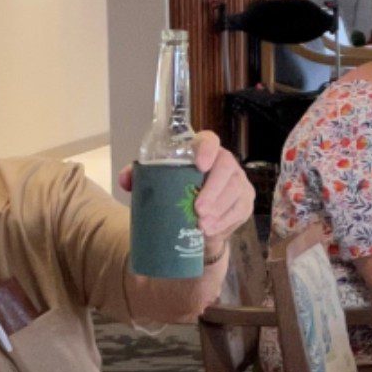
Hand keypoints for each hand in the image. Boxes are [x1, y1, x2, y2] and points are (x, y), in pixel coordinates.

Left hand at [118, 136, 253, 261]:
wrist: (197, 223)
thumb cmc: (177, 195)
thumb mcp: (158, 185)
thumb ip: (141, 179)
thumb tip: (127, 181)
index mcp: (203, 151)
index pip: (209, 140)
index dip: (207, 149)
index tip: (199, 165)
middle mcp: (225, 162)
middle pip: (226, 168)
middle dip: (213, 190)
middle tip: (198, 210)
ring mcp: (239, 182)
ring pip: (235, 190)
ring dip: (219, 209)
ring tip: (202, 225)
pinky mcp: (245, 202)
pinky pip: (239, 210)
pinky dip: (225, 222)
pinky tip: (211, 230)